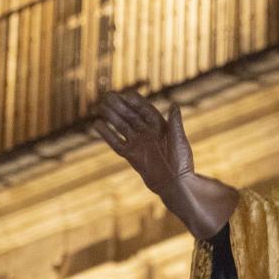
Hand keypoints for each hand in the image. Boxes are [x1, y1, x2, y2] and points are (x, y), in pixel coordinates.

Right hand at [96, 92, 237, 238]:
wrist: (175, 184)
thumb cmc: (182, 163)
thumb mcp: (179, 140)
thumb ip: (175, 123)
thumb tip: (174, 104)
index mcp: (160, 127)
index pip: (145, 110)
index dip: (136, 102)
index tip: (126, 93)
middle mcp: (148, 133)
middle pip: (131, 116)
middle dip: (120, 106)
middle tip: (107, 95)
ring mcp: (138, 144)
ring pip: (122, 127)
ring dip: (112, 116)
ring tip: (100, 106)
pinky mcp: (131, 155)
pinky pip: (116, 143)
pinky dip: (107, 134)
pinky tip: (97, 124)